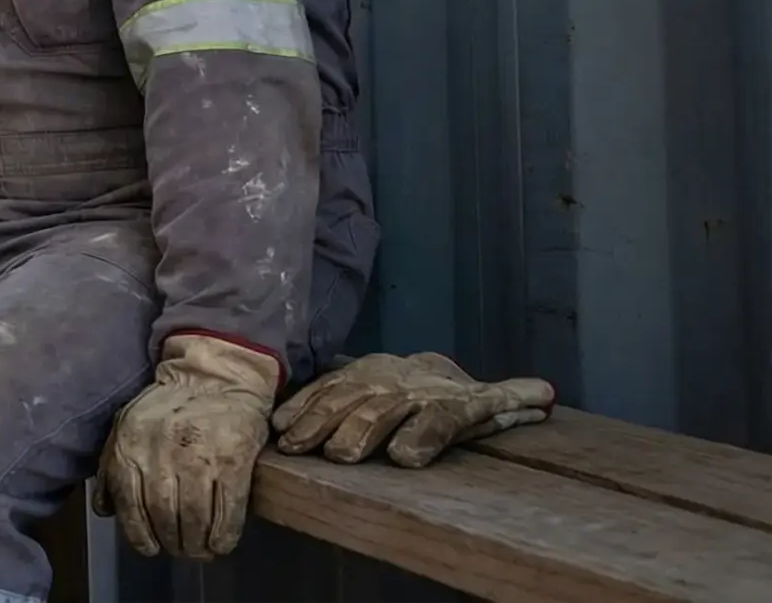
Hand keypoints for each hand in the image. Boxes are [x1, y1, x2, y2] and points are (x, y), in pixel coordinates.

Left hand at [91, 334, 280, 559]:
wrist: (216, 378)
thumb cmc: (169, 407)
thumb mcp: (128, 424)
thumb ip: (112, 465)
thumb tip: (105, 510)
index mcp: (131, 442)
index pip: (129, 501)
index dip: (139, 534)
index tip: (150, 548)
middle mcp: (161, 451)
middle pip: (163, 514)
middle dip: (172, 542)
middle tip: (180, 550)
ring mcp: (198, 456)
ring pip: (194, 518)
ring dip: (196, 544)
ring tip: (199, 550)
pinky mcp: (232, 461)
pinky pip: (227, 511)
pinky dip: (224, 534)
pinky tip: (221, 542)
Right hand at [270, 352, 553, 467]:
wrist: (419, 368)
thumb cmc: (456, 399)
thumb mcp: (486, 401)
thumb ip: (511, 400)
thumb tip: (548, 393)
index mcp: (442, 401)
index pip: (436, 418)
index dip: (422, 436)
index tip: (405, 459)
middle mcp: (402, 390)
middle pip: (380, 411)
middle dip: (359, 430)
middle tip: (343, 455)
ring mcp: (367, 383)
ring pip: (341, 400)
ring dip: (317, 423)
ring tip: (299, 446)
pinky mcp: (340, 381)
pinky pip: (316, 392)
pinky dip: (296, 407)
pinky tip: (279, 426)